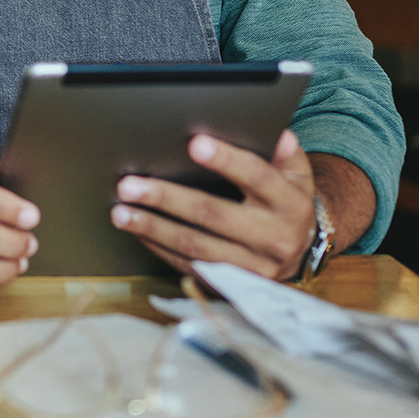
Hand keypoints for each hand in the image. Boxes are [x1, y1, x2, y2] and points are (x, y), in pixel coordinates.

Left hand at [109, 130, 316, 280]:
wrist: (297, 249)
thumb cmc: (285, 198)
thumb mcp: (294, 173)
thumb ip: (283, 152)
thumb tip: (276, 134)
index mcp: (290, 203)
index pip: (257, 177)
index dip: (226, 160)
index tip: (193, 143)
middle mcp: (274, 238)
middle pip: (214, 214)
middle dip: (167, 198)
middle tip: (130, 185)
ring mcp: (253, 266)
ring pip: (195, 245)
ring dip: (153, 227)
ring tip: (121, 211)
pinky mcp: (232, 283)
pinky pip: (190, 265)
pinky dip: (159, 246)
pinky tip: (137, 230)